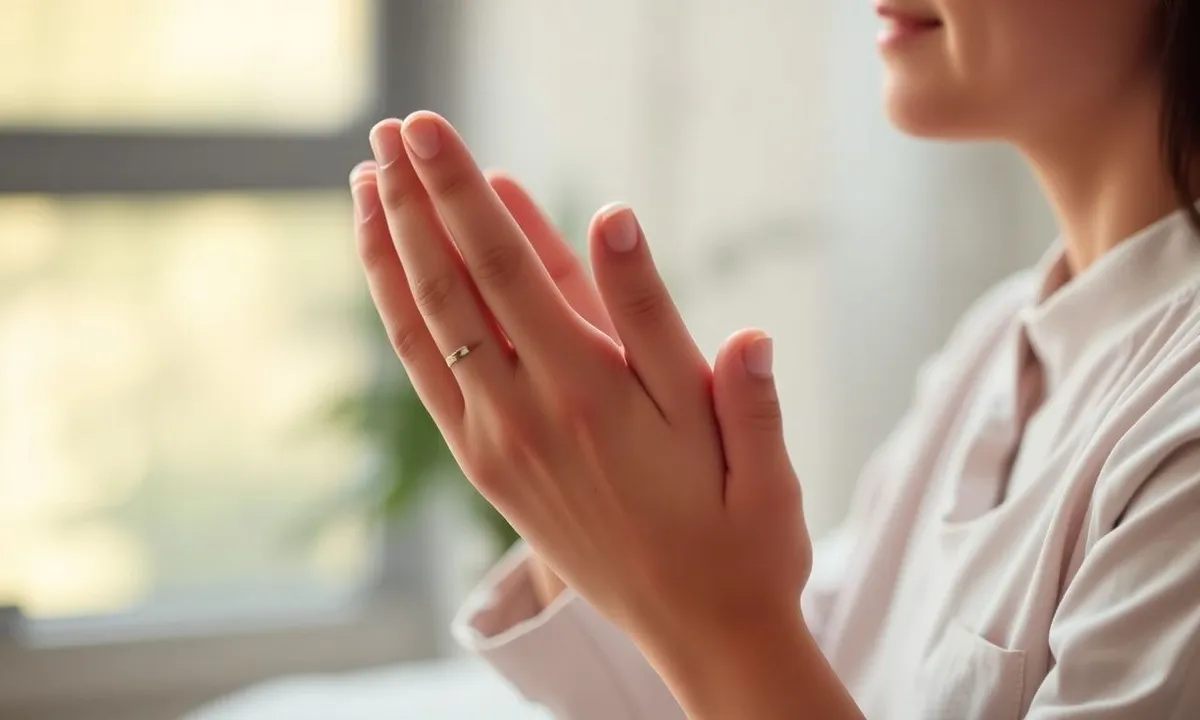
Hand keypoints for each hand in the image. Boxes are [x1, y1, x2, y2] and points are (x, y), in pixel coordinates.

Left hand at [349, 111, 819, 713]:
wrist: (703, 632)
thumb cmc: (739, 529)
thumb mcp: (743, 433)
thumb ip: (673, 329)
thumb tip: (618, 221)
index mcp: (596, 396)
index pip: (508, 269)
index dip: (463, 193)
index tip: (427, 131)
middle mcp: (530, 416)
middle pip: (452, 286)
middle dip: (414, 200)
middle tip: (388, 127)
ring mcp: (498, 445)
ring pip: (425, 330)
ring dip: (391, 251)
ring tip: (366, 182)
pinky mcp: (488, 468)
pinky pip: (429, 376)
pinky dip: (402, 314)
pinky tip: (394, 272)